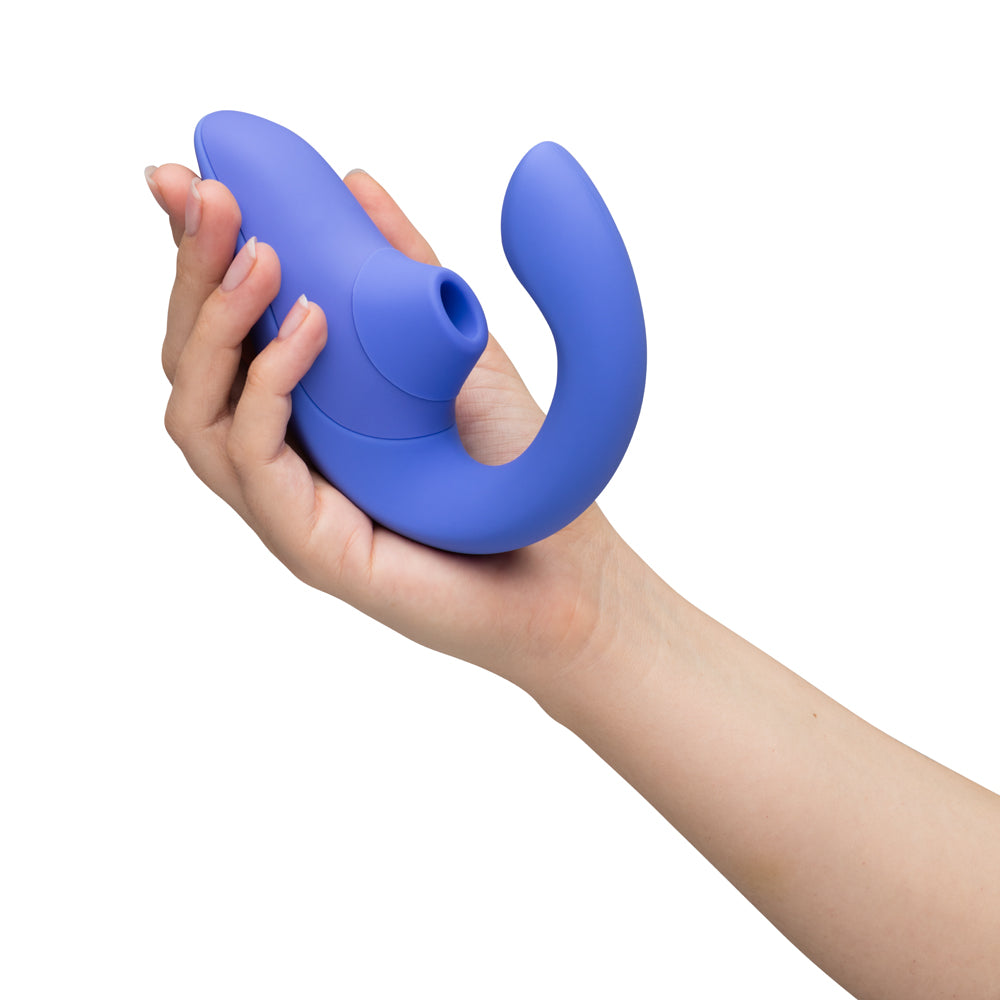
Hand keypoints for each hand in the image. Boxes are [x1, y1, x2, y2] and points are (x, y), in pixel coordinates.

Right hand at [147, 164, 641, 698]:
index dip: (197, 255)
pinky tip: (309, 325)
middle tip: (211, 196)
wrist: (568, 566)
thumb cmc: (511, 466)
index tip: (193, 179)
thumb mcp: (450, 346)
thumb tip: (354, 181)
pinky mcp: (309, 546)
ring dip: (215, 324)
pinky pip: (255, 459)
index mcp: (302, 413)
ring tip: (261, 255)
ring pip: (196, 412)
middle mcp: (280, 459)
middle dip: (192, 274)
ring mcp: (285, 507)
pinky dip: (270, 385)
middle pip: (191, 365)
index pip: (222, 330)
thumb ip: (399, 272)